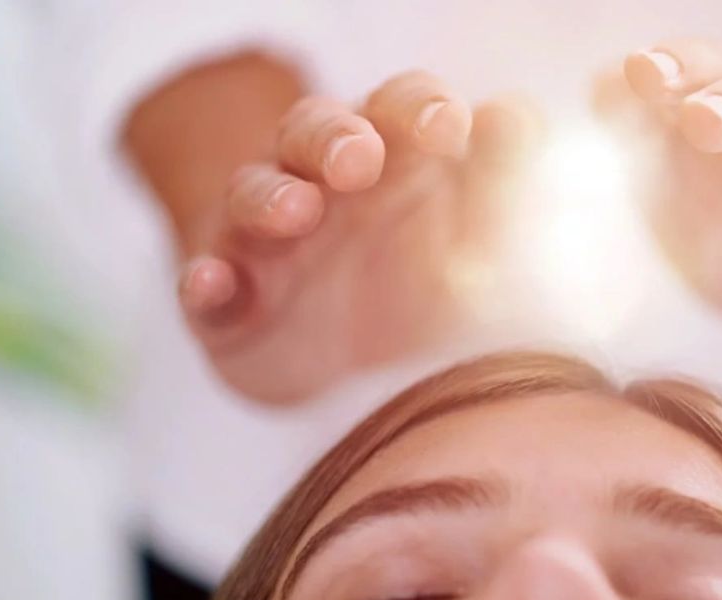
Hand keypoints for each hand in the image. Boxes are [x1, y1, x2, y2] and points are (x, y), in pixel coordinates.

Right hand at [178, 72, 535, 402]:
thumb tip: (517, 117)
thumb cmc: (412, 282)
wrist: (341, 369)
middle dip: (334, 139)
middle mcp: (318, 184)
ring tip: (295, 211)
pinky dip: (205, 282)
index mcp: (388, 160)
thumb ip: (498, 182)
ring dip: (269, 197)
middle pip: (313, 131)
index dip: (418, 107)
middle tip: (361, 159)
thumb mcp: (469, 240)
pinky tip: (213, 285)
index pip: (398, 107)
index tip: (449, 126)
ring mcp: (263, 241)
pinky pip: (204, 283)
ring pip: (252, 195)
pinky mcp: (225, 304)